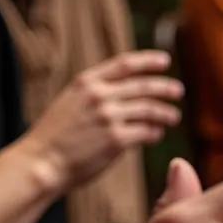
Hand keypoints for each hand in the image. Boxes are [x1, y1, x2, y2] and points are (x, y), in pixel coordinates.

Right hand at [23, 51, 182, 195]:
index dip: (148, 61)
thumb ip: (95, 94)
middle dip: (165, 87)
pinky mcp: (117, 140)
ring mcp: (109, 117)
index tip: (165, 61)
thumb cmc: (56, 136)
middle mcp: (99, 95)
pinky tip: (157, 134)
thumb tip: (124, 94)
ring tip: (174, 116)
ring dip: (166, 113)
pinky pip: (146, 132)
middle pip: (143, 86)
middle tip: (178, 90)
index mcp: (86, 82)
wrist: (43, 162)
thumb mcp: (71, 102)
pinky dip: (155, 133)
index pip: (124, 64)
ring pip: (149, 110)